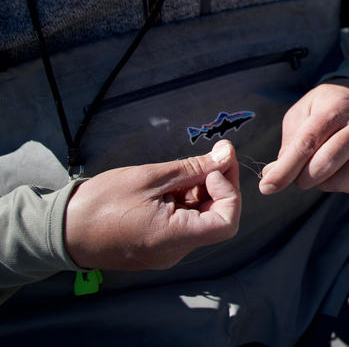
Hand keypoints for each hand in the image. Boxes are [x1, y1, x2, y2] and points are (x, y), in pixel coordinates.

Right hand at [64, 139, 240, 270]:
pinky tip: (168, 186)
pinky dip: (183, 203)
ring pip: (199, 220)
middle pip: (215, 219)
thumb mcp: (149, 177)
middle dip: (217, 186)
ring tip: (178, 173)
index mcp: (173, 239)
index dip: (229, 192)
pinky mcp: (155, 248)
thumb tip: (226, 155)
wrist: (59, 231)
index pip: (227, 222)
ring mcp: (164, 253)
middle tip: (208, 159)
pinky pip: (181, 225)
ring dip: (199, 193)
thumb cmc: (99, 203)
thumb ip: (193, 169)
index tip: (215, 168)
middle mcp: (173, 252)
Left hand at [258, 79, 348, 195]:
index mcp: (337, 108)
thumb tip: (274, 175)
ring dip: (320, 183)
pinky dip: (337, 184)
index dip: (285, 169)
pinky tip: (336, 168)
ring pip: (339, 181)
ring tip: (317, 168)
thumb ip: (289, 143)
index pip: (307, 144)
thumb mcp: (304, 111)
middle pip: (324, 166)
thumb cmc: (331, 105)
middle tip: (296, 174)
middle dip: (301, 178)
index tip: (266, 186)